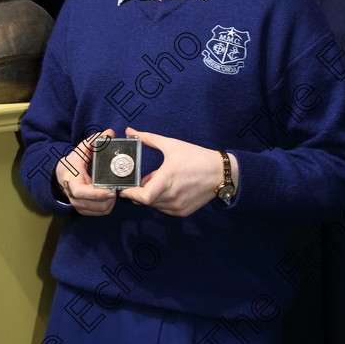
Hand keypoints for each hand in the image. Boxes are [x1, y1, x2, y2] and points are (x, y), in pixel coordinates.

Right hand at [55, 129, 117, 215]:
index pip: (81, 192)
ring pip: (98, 210)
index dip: (96, 194)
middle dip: (108, 200)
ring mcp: (78, 205)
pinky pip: (99, 213)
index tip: (111, 192)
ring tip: (116, 192)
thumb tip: (109, 132)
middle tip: (118, 190)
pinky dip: (107, 207)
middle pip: (93, 204)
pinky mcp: (83, 210)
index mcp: (72, 181)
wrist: (62, 174)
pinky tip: (111, 198)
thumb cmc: (73, 162)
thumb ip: (94, 141)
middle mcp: (73, 196)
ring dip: (110, 204)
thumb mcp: (81, 149)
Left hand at [119, 127, 237, 216]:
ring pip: (154, 205)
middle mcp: (173, 195)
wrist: (221, 173)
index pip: (144, 197)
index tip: (123, 188)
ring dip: (150, 196)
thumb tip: (130, 131)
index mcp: (168, 178)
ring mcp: (178, 206)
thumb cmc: (196, 157)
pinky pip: (164, 209)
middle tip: (139, 181)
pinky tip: (166, 188)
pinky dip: (160, 201)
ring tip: (156, 181)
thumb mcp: (172, 145)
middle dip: (138, 192)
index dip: (131, 194)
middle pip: (145, 201)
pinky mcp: (183, 212)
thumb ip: (148, 138)